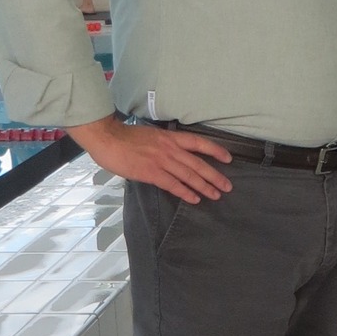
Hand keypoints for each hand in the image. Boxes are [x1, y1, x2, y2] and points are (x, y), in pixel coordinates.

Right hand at [69, 115, 232, 203]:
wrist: (108, 138)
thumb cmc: (125, 137)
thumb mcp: (151, 135)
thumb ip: (164, 144)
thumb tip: (172, 154)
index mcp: (170, 137)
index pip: (199, 142)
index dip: (215, 150)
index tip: (228, 158)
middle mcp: (170, 148)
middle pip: (198, 163)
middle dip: (215, 175)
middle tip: (227, 186)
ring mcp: (161, 161)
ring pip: (189, 175)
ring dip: (204, 186)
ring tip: (216, 195)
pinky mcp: (151, 173)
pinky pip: (173, 185)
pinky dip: (185, 193)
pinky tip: (195, 199)